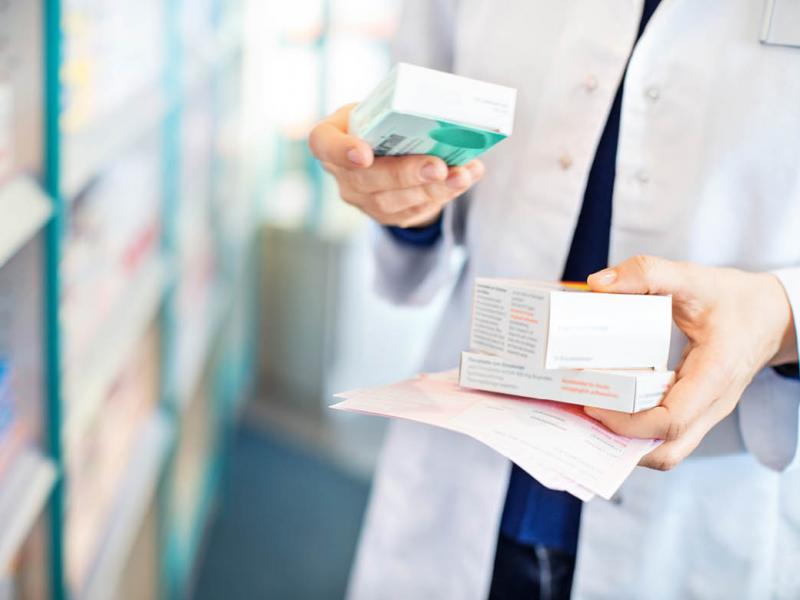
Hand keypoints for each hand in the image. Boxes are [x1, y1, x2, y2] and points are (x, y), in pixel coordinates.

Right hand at [308, 103, 483, 227]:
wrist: (385, 152)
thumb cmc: (381, 122)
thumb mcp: (379, 107)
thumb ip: (398, 110)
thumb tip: (446, 112)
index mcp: (330, 137)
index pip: (323, 143)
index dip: (341, 151)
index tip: (364, 154)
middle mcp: (341, 173)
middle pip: (367, 179)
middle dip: (406, 174)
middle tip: (438, 167)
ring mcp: (362, 199)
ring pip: (394, 201)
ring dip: (432, 189)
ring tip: (461, 175)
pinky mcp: (386, 215)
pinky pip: (414, 210)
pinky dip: (444, 194)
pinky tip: (465, 179)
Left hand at [585, 255, 797, 470]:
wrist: (772, 315)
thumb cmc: (734, 299)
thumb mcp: (693, 277)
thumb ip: (647, 273)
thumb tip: (599, 284)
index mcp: (714, 374)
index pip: (671, 420)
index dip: (627, 422)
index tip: (592, 402)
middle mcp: (712, 404)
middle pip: (668, 450)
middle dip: (621, 442)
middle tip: (583, 413)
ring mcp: (706, 412)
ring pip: (668, 449)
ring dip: (628, 442)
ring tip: (590, 416)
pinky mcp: (697, 410)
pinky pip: (667, 435)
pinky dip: (637, 431)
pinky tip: (610, 408)